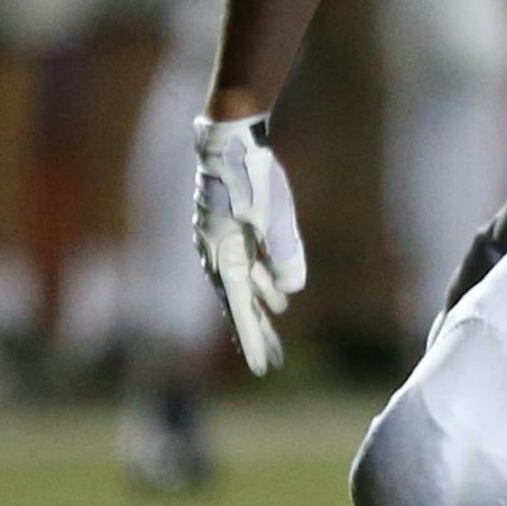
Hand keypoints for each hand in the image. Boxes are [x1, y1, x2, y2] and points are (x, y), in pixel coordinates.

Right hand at [192, 113, 305, 374]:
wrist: (230, 137)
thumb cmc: (252, 174)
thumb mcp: (273, 214)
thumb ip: (282, 252)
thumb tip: (290, 292)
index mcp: (224, 254)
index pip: (240, 308)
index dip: (253, 340)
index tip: (264, 368)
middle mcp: (217, 253)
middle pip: (238, 304)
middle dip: (255, 334)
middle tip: (271, 365)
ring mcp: (221, 241)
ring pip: (242, 286)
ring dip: (259, 312)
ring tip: (275, 338)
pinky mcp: (230, 230)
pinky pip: (246, 267)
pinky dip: (260, 285)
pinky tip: (277, 299)